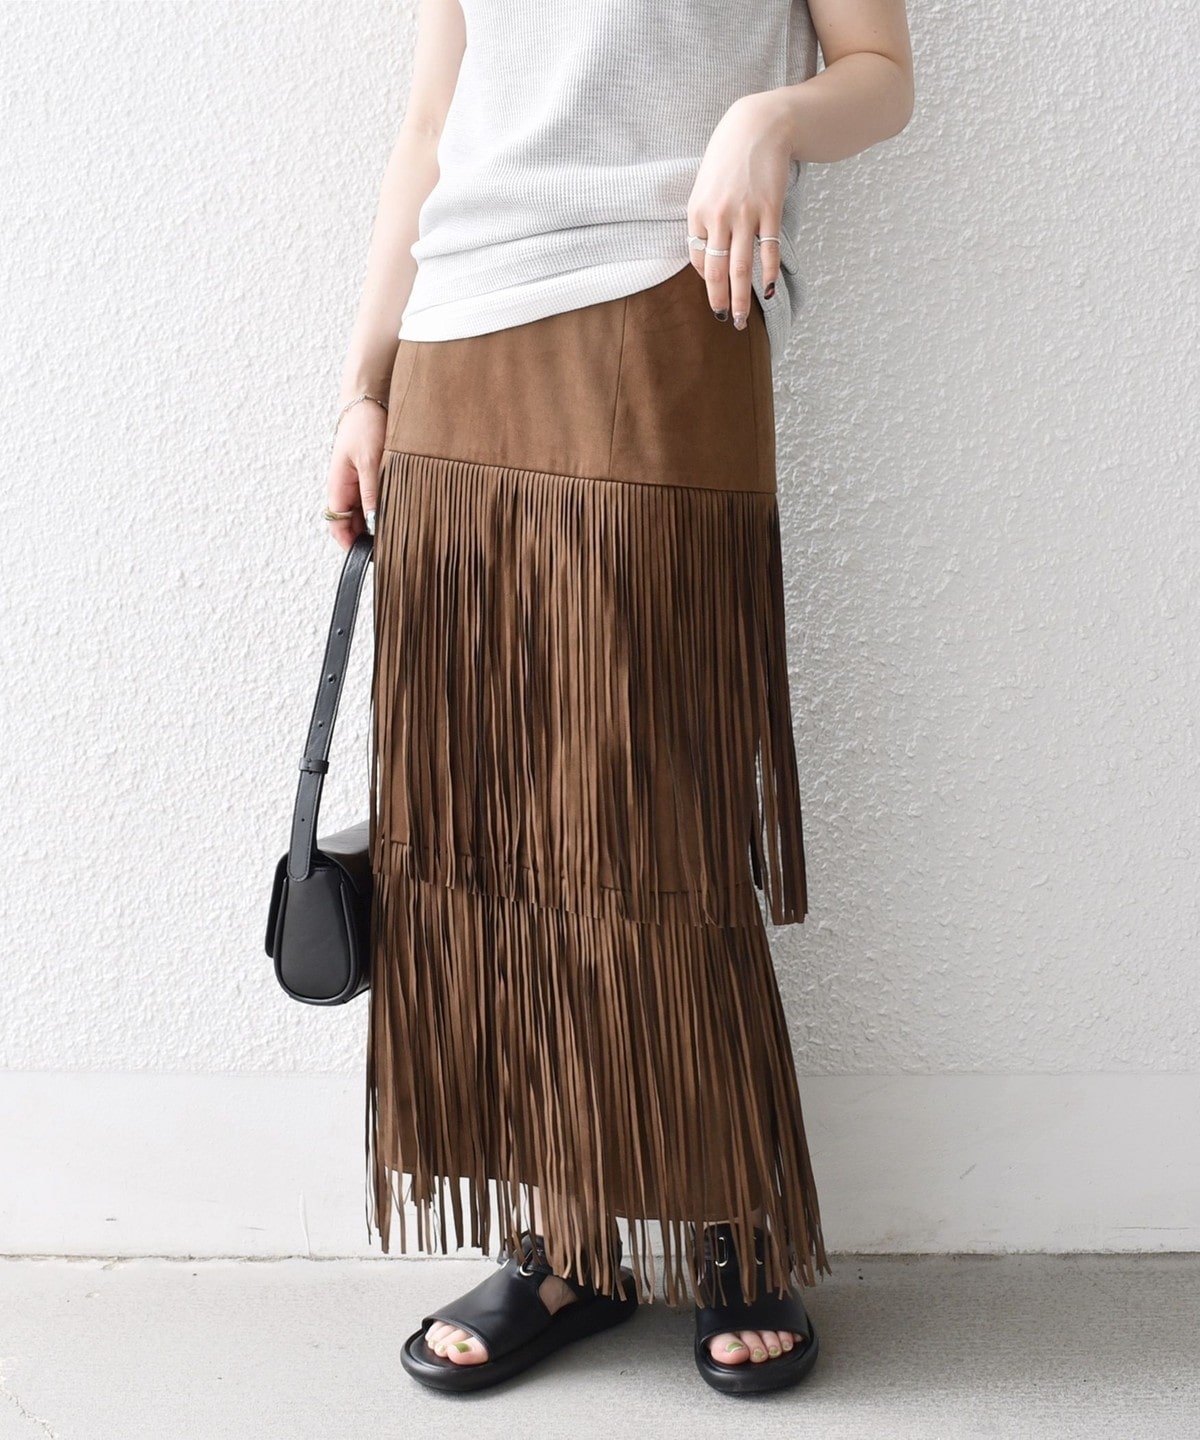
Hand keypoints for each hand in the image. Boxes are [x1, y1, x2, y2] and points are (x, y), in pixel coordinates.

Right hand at [324, 398, 386, 550]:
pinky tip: (402, 510)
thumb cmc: (364, 425)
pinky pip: (376, 500)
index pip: (338, 527)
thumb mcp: (370, 461)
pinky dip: (385, 508)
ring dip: (380, 522)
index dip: (351, 545)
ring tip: (401, 529)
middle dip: (369, 537)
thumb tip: (374, 523)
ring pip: (366, 514)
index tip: (368, 558)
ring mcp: (357, 484)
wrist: (369, 400)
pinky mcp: (371, 478)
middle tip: (393, 548)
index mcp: (338, 487)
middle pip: (353, 525)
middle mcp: (345, 490)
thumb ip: (372, 493)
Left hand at [686, 92, 793, 328]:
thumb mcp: (705, 186)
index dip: (706, 279)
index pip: (697, 259)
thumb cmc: (729, 159)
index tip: (716, 288)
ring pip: (740, 268)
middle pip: (717, 271)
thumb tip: (709, 255)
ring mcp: (744, 214)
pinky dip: (768, 273)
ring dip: (740, 298)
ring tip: (740, 319)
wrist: (758, 127)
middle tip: (725, 321)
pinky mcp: (769, 210)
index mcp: (697, 212)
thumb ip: (704, 219)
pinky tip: (769, 289)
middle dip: (719, 301)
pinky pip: (767, 250)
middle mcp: (717, 216)